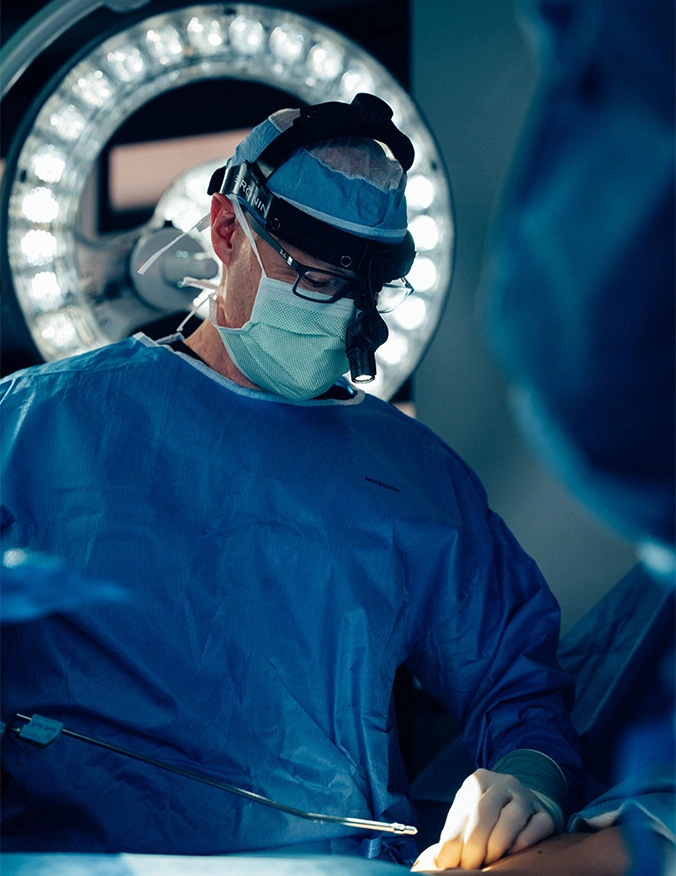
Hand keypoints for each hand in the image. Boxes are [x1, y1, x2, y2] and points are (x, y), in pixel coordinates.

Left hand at [411, 769, 556, 870]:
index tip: (447, 863)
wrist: (525, 807)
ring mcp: (526, 796)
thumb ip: (454, 834)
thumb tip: (437, 861)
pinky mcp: (546, 814)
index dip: (453, 841)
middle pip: (484, 814)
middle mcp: (503, 783)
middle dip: (473, 846)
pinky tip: (510, 856)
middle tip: (468, 867)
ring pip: (510, 820)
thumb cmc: (488, 819)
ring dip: (495, 847)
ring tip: (487, 863)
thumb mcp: (469, 817)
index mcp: (478, 780)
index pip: (462, 811)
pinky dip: (520, 846)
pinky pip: (535, 830)